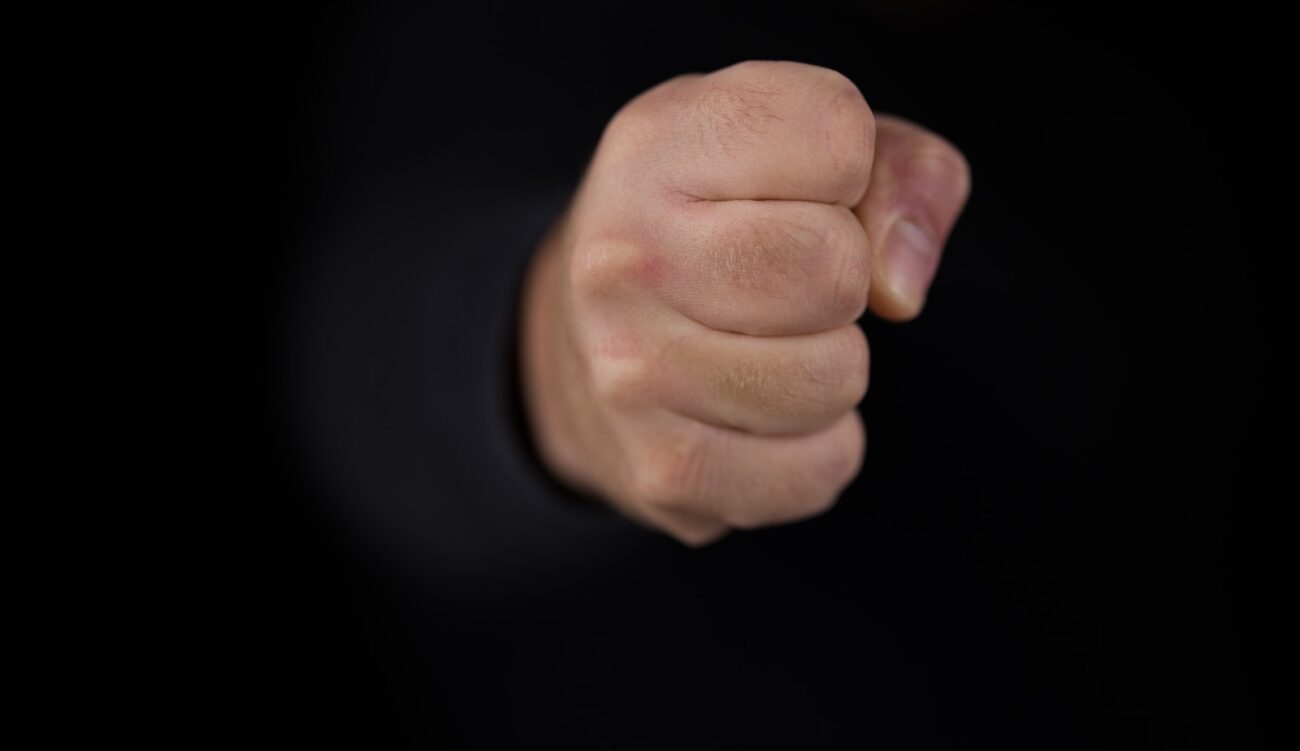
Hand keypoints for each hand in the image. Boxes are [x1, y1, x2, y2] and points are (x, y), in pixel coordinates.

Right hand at [519, 61, 970, 544]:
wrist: (581, 342)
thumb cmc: (720, 226)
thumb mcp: (799, 150)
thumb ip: (899, 173)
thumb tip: (901, 288)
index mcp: (656, 145)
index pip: (836, 136)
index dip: (853, 169)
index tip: (800, 189)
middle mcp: (624, 256)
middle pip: (835, 269)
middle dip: (845, 278)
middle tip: (787, 280)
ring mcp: (631, 372)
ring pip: (833, 378)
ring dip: (832, 366)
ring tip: (771, 344)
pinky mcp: (661, 471)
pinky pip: (819, 471)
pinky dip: (818, 448)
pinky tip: (762, 414)